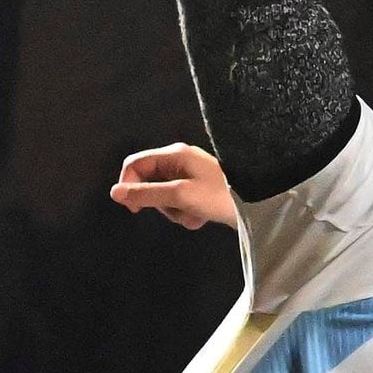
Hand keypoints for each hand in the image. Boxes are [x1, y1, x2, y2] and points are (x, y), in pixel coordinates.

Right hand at [111, 144, 235, 231]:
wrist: (258, 205)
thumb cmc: (219, 195)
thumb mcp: (179, 195)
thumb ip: (146, 193)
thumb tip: (114, 192)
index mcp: (175, 154)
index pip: (135, 164)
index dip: (128, 185)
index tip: (133, 208)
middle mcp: (181, 161)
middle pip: (150, 183)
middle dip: (161, 203)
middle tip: (178, 210)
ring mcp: (190, 176)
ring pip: (165, 197)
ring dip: (176, 212)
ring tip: (195, 215)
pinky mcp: (199, 191)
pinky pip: (180, 204)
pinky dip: (188, 214)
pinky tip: (202, 218)